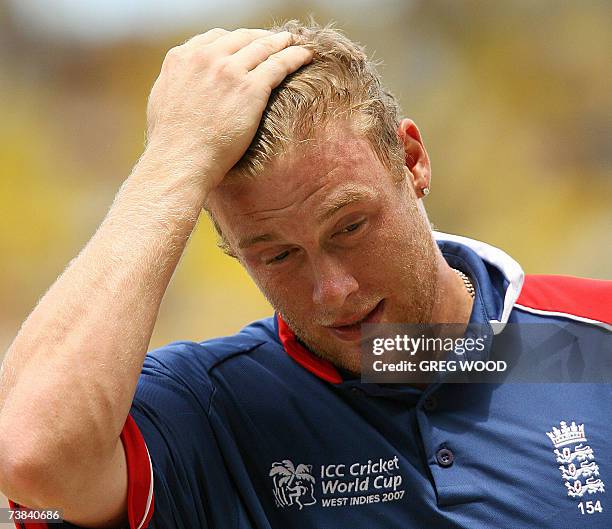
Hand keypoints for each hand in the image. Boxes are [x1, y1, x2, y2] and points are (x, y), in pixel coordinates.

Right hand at [144, 28, 312, 193]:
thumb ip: (180, 82)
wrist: (181, 161)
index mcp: (182, 57)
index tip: (248, 44)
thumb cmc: (171, 143)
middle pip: (242, 37)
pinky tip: (305, 56)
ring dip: (283, 43)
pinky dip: (295, 57)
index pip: (215, 38)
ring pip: (263, 47)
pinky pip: (279, 64)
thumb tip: (188, 82)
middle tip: (277, 40)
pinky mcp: (251, 88)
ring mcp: (229, 70)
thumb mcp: (163, 100)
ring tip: (295, 43)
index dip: (236, 40)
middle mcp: (205, 57)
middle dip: (261, 37)